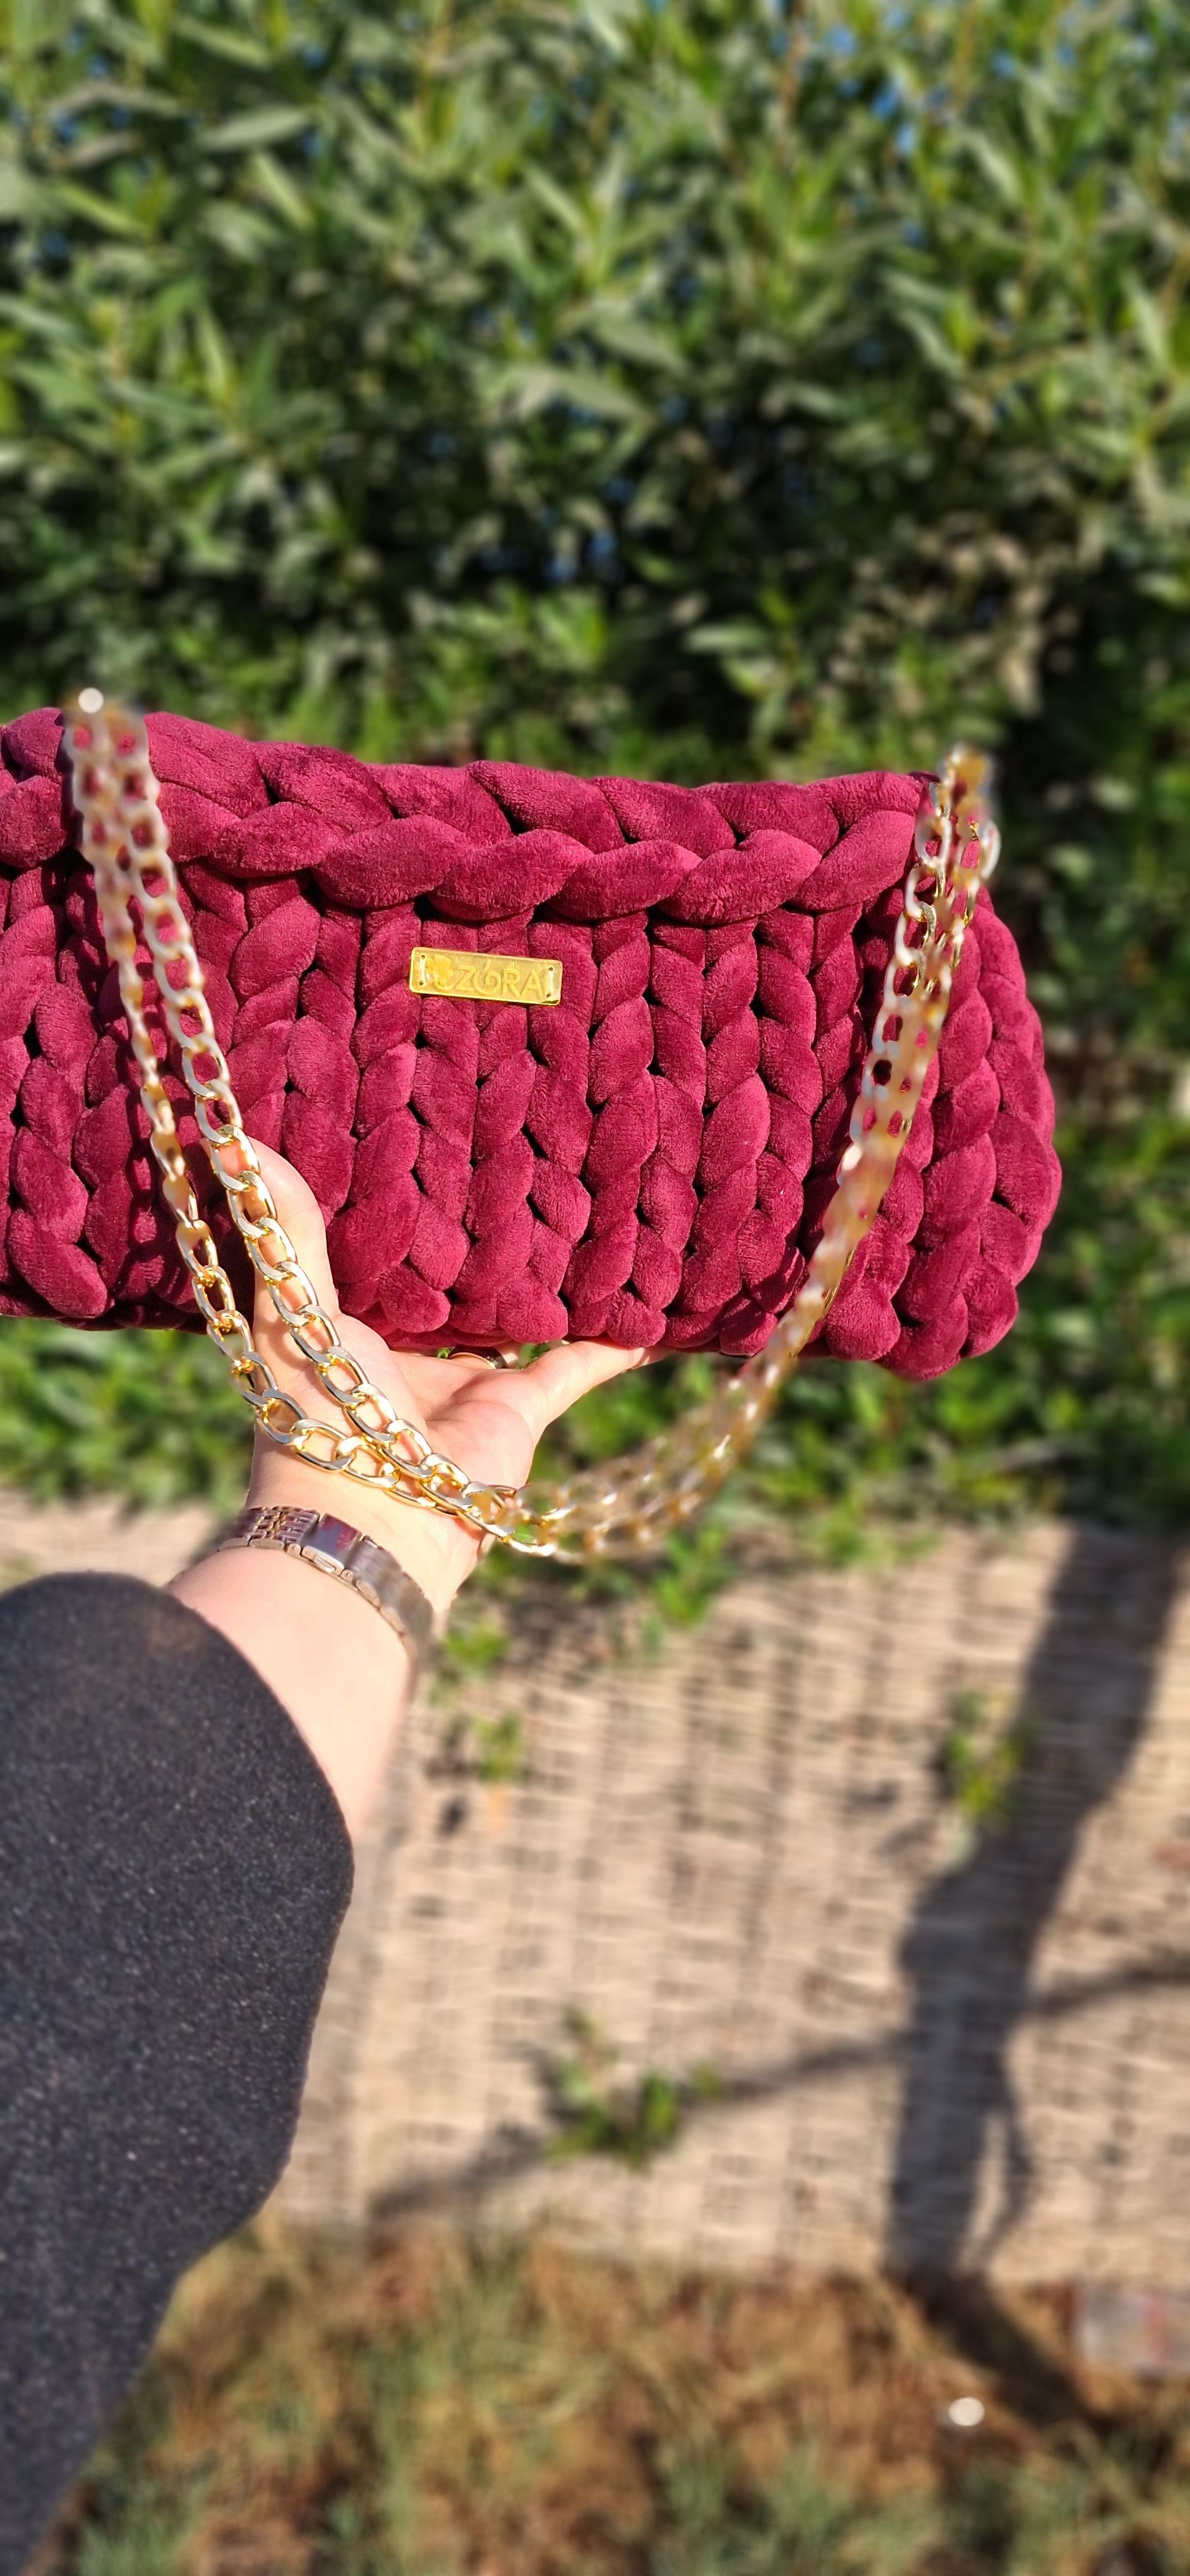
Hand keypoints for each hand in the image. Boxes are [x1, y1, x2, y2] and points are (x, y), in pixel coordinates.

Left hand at [172, 1142, 646, 1837]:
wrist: (372, 1523)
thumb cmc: (318, 1415)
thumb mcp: (292, 1307)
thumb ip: (282, 1227)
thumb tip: (229, 1134)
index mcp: (346, 1329)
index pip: (376, 1256)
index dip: (396, 1208)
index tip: (421, 1143)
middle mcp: (407, 1357)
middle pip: (452, 1286)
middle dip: (479, 1240)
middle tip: (516, 1163)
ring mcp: (466, 1387)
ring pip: (518, 1322)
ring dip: (550, 1286)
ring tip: (589, 1220)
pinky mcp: (521, 1413)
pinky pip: (577, 1368)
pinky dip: (613, 1343)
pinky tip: (650, 1307)